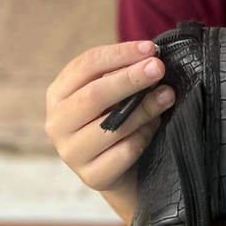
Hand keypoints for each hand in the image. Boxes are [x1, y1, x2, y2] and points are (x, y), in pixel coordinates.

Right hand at [44, 41, 175, 205]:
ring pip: (111, 125)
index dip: (119, 54)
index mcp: (58, 93)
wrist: (115, 169)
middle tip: (159, 68)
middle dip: (131, 78)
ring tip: (167, 95)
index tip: (150, 49)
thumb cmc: (112, 118)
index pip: (86, 65)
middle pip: (94, 94)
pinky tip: (154, 126)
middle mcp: (57, 123)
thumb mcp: (110, 92)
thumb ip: (122, 74)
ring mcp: (71, 153)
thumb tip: (151, 60)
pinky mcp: (91, 176)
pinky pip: (124, 151)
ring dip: (145, 107)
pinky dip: (144, 135)